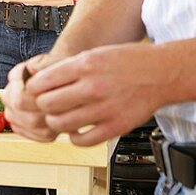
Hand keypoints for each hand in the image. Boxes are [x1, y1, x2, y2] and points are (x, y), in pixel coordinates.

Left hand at [14, 43, 168, 145]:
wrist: (161, 73)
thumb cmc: (128, 62)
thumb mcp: (95, 54)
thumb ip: (68, 67)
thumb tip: (39, 79)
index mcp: (85, 65)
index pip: (42, 82)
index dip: (33, 89)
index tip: (36, 91)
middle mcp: (93, 86)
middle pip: (47, 104)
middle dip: (43, 106)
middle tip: (48, 106)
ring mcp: (104, 109)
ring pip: (60, 124)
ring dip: (56, 123)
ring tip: (62, 118)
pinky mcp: (115, 127)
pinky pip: (82, 140)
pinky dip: (74, 138)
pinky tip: (77, 130)